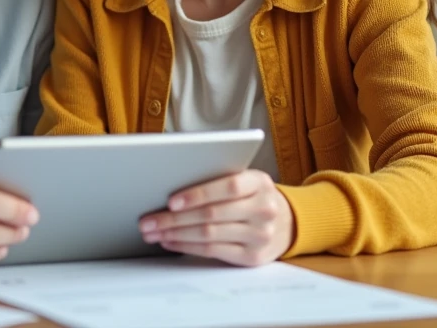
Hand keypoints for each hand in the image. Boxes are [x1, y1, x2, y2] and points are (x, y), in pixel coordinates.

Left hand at [139, 170, 293, 265]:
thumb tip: (172, 185)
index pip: (228, 187)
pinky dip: (187, 246)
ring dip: (175, 234)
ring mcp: (260, 235)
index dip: (198, 194)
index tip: (171, 201)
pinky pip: (213, 251)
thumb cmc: (254, 196)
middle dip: (174, 218)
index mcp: (260, 183)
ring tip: (153, 232)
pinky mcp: (252, 257)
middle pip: (212, 215)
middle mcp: (263, 210)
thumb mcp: (247, 180)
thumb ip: (219, 179)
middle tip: (148, 221)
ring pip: (209, 235)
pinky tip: (170, 241)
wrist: (288, 222)